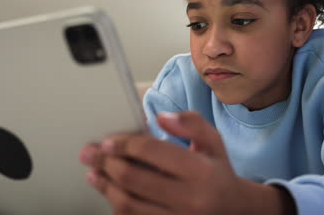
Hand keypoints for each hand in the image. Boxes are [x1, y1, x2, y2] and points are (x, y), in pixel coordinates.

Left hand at [80, 111, 294, 214]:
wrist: (232, 210)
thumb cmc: (218, 172)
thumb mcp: (214, 141)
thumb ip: (191, 123)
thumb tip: (161, 117)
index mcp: (201, 170)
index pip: (153, 152)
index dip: (125, 144)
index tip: (109, 141)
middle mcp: (189, 198)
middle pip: (133, 179)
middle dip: (106, 163)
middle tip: (91, 154)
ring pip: (128, 204)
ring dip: (105, 186)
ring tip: (93, 173)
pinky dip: (116, 204)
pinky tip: (110, 191)